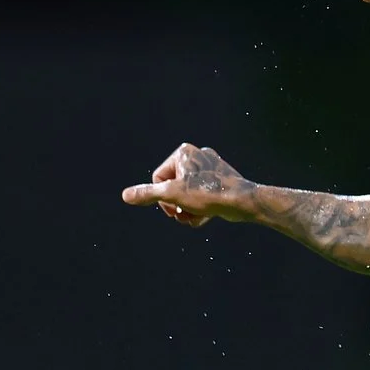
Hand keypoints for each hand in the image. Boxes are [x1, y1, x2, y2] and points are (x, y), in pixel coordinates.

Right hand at [121, 143, 254, 226]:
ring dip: (188, 210)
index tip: (173, 207)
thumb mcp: (172, 195)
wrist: (243, 201)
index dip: (162, 198)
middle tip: (183, 215)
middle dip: (176, 206)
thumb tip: (126, 195)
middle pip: (173, 188)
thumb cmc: (208, 193)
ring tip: (195, 217)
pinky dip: (200, 210)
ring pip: (187, 195)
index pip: (158, 179)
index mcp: (183, 153)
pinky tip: (206, 217)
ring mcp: (210, 168)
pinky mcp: (220, 181)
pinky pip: (201, 197)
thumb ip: (148, 194)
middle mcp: (197, 156)